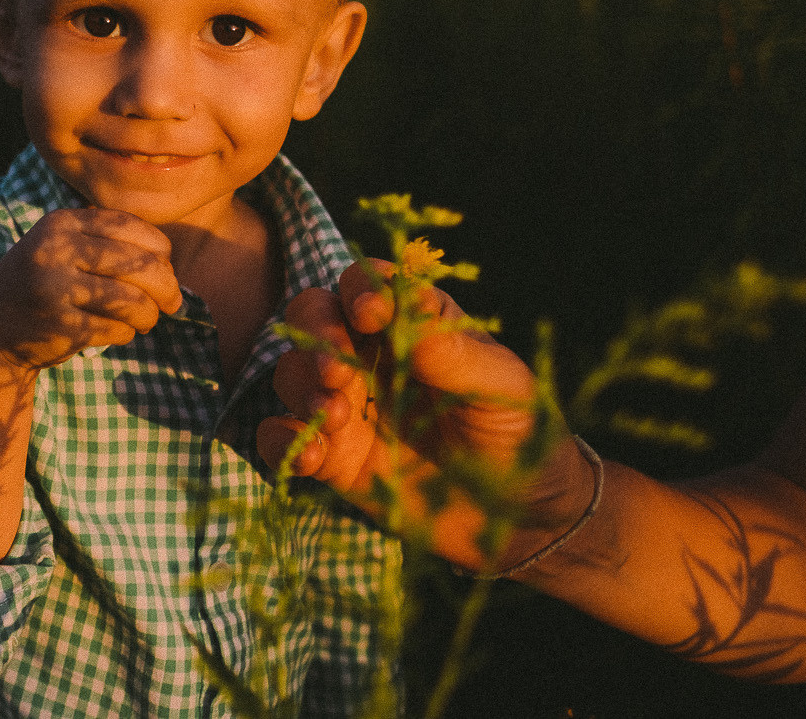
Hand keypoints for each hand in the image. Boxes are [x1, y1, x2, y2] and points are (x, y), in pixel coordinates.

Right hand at [0, 208, 181, 371]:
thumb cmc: (41, 286)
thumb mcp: (59, 248)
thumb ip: (103, 241)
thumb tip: (168, 258)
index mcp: (60, 223)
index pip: (129, 226)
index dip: (159, 248)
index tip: (166, 266)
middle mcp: (55, 249)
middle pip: (139, 263)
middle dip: (166, 286)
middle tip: (173, 303)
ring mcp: (55, 287)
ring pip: (133, 300)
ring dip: (150, 316)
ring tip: (147, 321)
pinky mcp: (60, 325)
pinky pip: (117, 328)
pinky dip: (127, 333)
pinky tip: (119, 332)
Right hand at [254, 258, 579, 567]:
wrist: (524, 519)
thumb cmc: (521, 435)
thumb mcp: (503, 388)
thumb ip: (453, 353)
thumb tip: (406, 308)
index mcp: (412, 327)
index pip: (368, 285)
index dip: (360, 289)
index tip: (371, 314)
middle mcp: (370, 358)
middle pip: (313, 317)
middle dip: (316, 334)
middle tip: (337, 371)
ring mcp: (347, 407)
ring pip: (291, 372)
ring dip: (301, 387)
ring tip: (337, 418)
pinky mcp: (333, 459)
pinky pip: (282, 438)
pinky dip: (281, 441)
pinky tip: (309, 457)